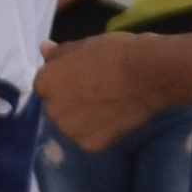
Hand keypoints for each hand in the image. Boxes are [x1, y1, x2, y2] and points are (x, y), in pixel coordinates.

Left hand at [35, 32, 165, 153]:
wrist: (147, 75)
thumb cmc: (114, 53)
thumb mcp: (83, 46)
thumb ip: (60, 53)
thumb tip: (44, 49)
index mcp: (44, 83)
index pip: (46, 85)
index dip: (65, 81)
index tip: (83, 78)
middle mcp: (51, 109)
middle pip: (57, 108)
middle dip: (71, 102)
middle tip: (96, 92)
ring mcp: (69, 130)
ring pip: (72, 126)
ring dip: (83, 119)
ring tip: (106, 107)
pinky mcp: (89, 145)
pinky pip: (89, 139)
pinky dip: (99, 132)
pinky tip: (114, 119)